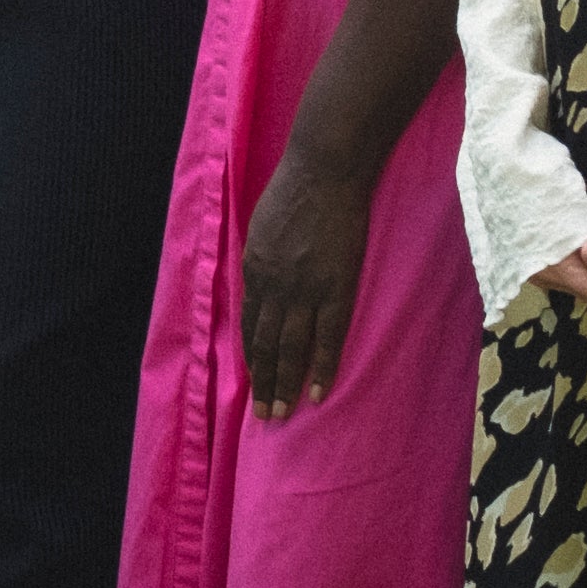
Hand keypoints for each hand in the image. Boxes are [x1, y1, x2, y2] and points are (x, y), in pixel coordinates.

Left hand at [236, 146, 369, 416]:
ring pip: (291, 348)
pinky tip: (318, 392)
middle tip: (264, 415)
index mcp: (254, 270)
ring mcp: (305, 290)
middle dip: (264, 382)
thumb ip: (260, 260)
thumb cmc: (294, 190)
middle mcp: (274, 286)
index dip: (252, 357)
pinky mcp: (336, 288)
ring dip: (286, 383)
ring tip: (282, 412)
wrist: (325, 172)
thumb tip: (260, 286)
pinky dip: (322, 367)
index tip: (254, 383)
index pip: (250, 326)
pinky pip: (328, 337)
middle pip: (265, 344)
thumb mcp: (260, 227)